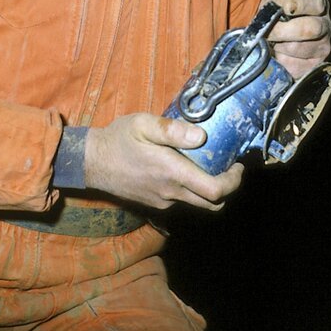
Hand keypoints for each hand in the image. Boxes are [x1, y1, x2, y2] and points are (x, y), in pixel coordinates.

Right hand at [84, 113, 243, 210]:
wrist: (92, 162)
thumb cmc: (118, 139)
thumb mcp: (143, 124)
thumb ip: (172, 129)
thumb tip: (202, 136)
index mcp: (172, 173)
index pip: (215, 191)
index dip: (233, 181)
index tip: (237, 165)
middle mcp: (170, 193)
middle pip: (213, 205)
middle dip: (228, 189)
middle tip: (230, 167)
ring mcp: (162, 202)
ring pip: (198, 205)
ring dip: (210, 192)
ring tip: (210, 167)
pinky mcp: (155, 204)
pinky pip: (182, 203)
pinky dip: (193, 192)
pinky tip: (187, 171)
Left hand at [265, 0, 330, 77]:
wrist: (269, 44)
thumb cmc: (273, 19)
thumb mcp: (272, 5)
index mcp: (317, 5)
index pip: (316, 3)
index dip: (301, 4)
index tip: (285, 7)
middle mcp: (325, 25)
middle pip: (311, 28)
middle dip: (284, 30)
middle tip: (267, 32)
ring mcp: (322, 47)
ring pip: (298, 48)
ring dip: (278, 45)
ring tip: (270, 42)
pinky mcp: (313, 66)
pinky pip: (293, 64)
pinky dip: (279, 59)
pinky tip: (277, 54)